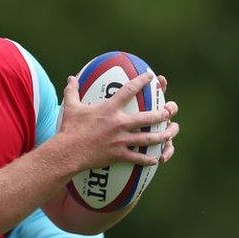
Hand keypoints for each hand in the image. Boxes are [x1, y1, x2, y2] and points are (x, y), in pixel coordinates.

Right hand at [58, 71, 178, 171]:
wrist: (68, 152)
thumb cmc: (69, 129)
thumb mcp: (70, 108)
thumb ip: (72, 91)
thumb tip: (70, 78)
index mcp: (109, 110)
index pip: (129, 91)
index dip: (141, 81)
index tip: (150, 77)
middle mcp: (119, 124)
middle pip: (149, 117)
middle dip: (163, 113)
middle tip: (170, 110)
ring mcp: (121, 140)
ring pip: (149, 138)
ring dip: (163, 136)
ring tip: (170, 133)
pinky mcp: (119, 155)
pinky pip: (137, 158)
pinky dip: (147, 159)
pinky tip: (155, 160)